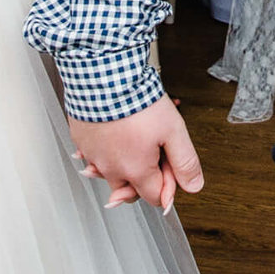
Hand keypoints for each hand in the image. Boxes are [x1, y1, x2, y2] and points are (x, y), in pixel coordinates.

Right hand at [69, 97, 201, 212]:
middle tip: (153, 152)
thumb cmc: (136, 100)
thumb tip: (194, 186)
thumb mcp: (173, 130)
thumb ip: (185, 162)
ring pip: (109, 174)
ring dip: (121, 166)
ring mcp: (93, 156)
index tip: (171, 163)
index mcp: (136, 171)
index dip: (169, 183)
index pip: (156, 197)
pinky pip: (91, 156)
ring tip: (133, 144)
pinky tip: (111, 139)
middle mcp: (111, 169)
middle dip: (144, 179)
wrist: (103, 76)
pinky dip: (102, 151)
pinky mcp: (81, 141)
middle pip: (131, 191)